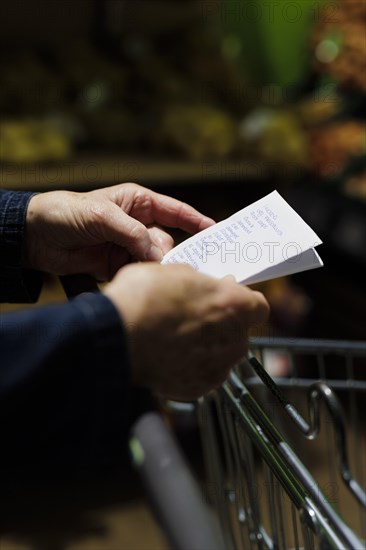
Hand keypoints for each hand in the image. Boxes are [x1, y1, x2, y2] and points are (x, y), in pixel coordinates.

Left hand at [25, 183, 213, 278]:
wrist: (36, 237)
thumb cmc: (67, 212)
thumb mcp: (102, 216)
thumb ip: (133, 234)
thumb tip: (158, 254)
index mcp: (137, 202)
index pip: (174, 210)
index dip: (196, 221)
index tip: (216, 232)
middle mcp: (136, 223)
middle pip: (166, 240)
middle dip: (169, 253)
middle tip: (171, 266)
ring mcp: (127, 245)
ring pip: (153, 259)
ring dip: (153, 268)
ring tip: (149, 274)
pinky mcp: (116, 264)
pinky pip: (138, 271)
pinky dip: (140, 277)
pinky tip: (138, 280)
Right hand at [104, 263, 268, 399]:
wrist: (117, 336)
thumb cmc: (144, 299)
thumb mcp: (174, 272)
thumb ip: (198, 282)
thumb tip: (200, 285)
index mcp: (235, 305)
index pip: (259, 306)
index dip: (241, 300)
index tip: (225, 298)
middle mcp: (234, 339)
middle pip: (239, 331)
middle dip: (221, 324)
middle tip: (194, 316)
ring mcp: (218, 367)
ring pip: (222, 354)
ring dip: (207, 346)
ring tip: (177, 337)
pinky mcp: (198, 388)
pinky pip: (203, 374)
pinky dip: (191, 367)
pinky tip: (170, 356)